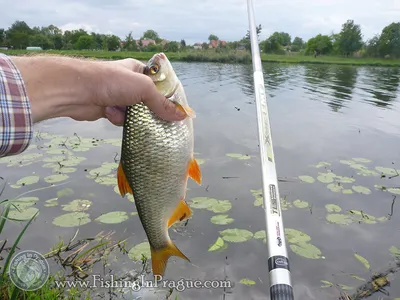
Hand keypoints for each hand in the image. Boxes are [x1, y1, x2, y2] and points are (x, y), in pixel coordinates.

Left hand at [10, 55, 185, 124]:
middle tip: (160, 122)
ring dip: (132, 116)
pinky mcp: (107, 109)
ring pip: (134, 112)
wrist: (76, 90)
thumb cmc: (112, 81)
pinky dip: (118, 119)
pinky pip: (121, 119)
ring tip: (128, 115)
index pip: (158, 82)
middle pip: (148, 100)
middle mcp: (128, 82)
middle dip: (150, 110)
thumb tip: (182, 116)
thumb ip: (162, 103)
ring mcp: (117, 96)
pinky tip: (111, 116)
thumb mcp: (143, 88)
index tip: (175, 110)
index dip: (167, 95)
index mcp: (138, 69)